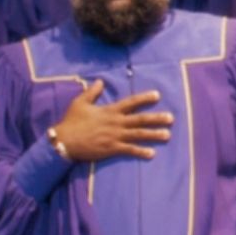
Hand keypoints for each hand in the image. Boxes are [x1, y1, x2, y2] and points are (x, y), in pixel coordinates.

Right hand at [52, 80, 173, 162]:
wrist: (64, 141)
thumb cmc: (71, 121)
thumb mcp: (80, 102)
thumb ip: (92, 91)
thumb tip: (100, 81)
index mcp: (110, 110)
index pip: (131, 102)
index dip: (145, 98)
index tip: (157, 95)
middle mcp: (116, 122)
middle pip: (140, 119)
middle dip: (157, 118)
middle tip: (171, 118)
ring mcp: (115, 136)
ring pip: (138, 135)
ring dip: (154, 135)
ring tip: (167, 135)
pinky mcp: (111, 149)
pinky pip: (129, 150)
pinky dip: (140, 152)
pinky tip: (151, 154)